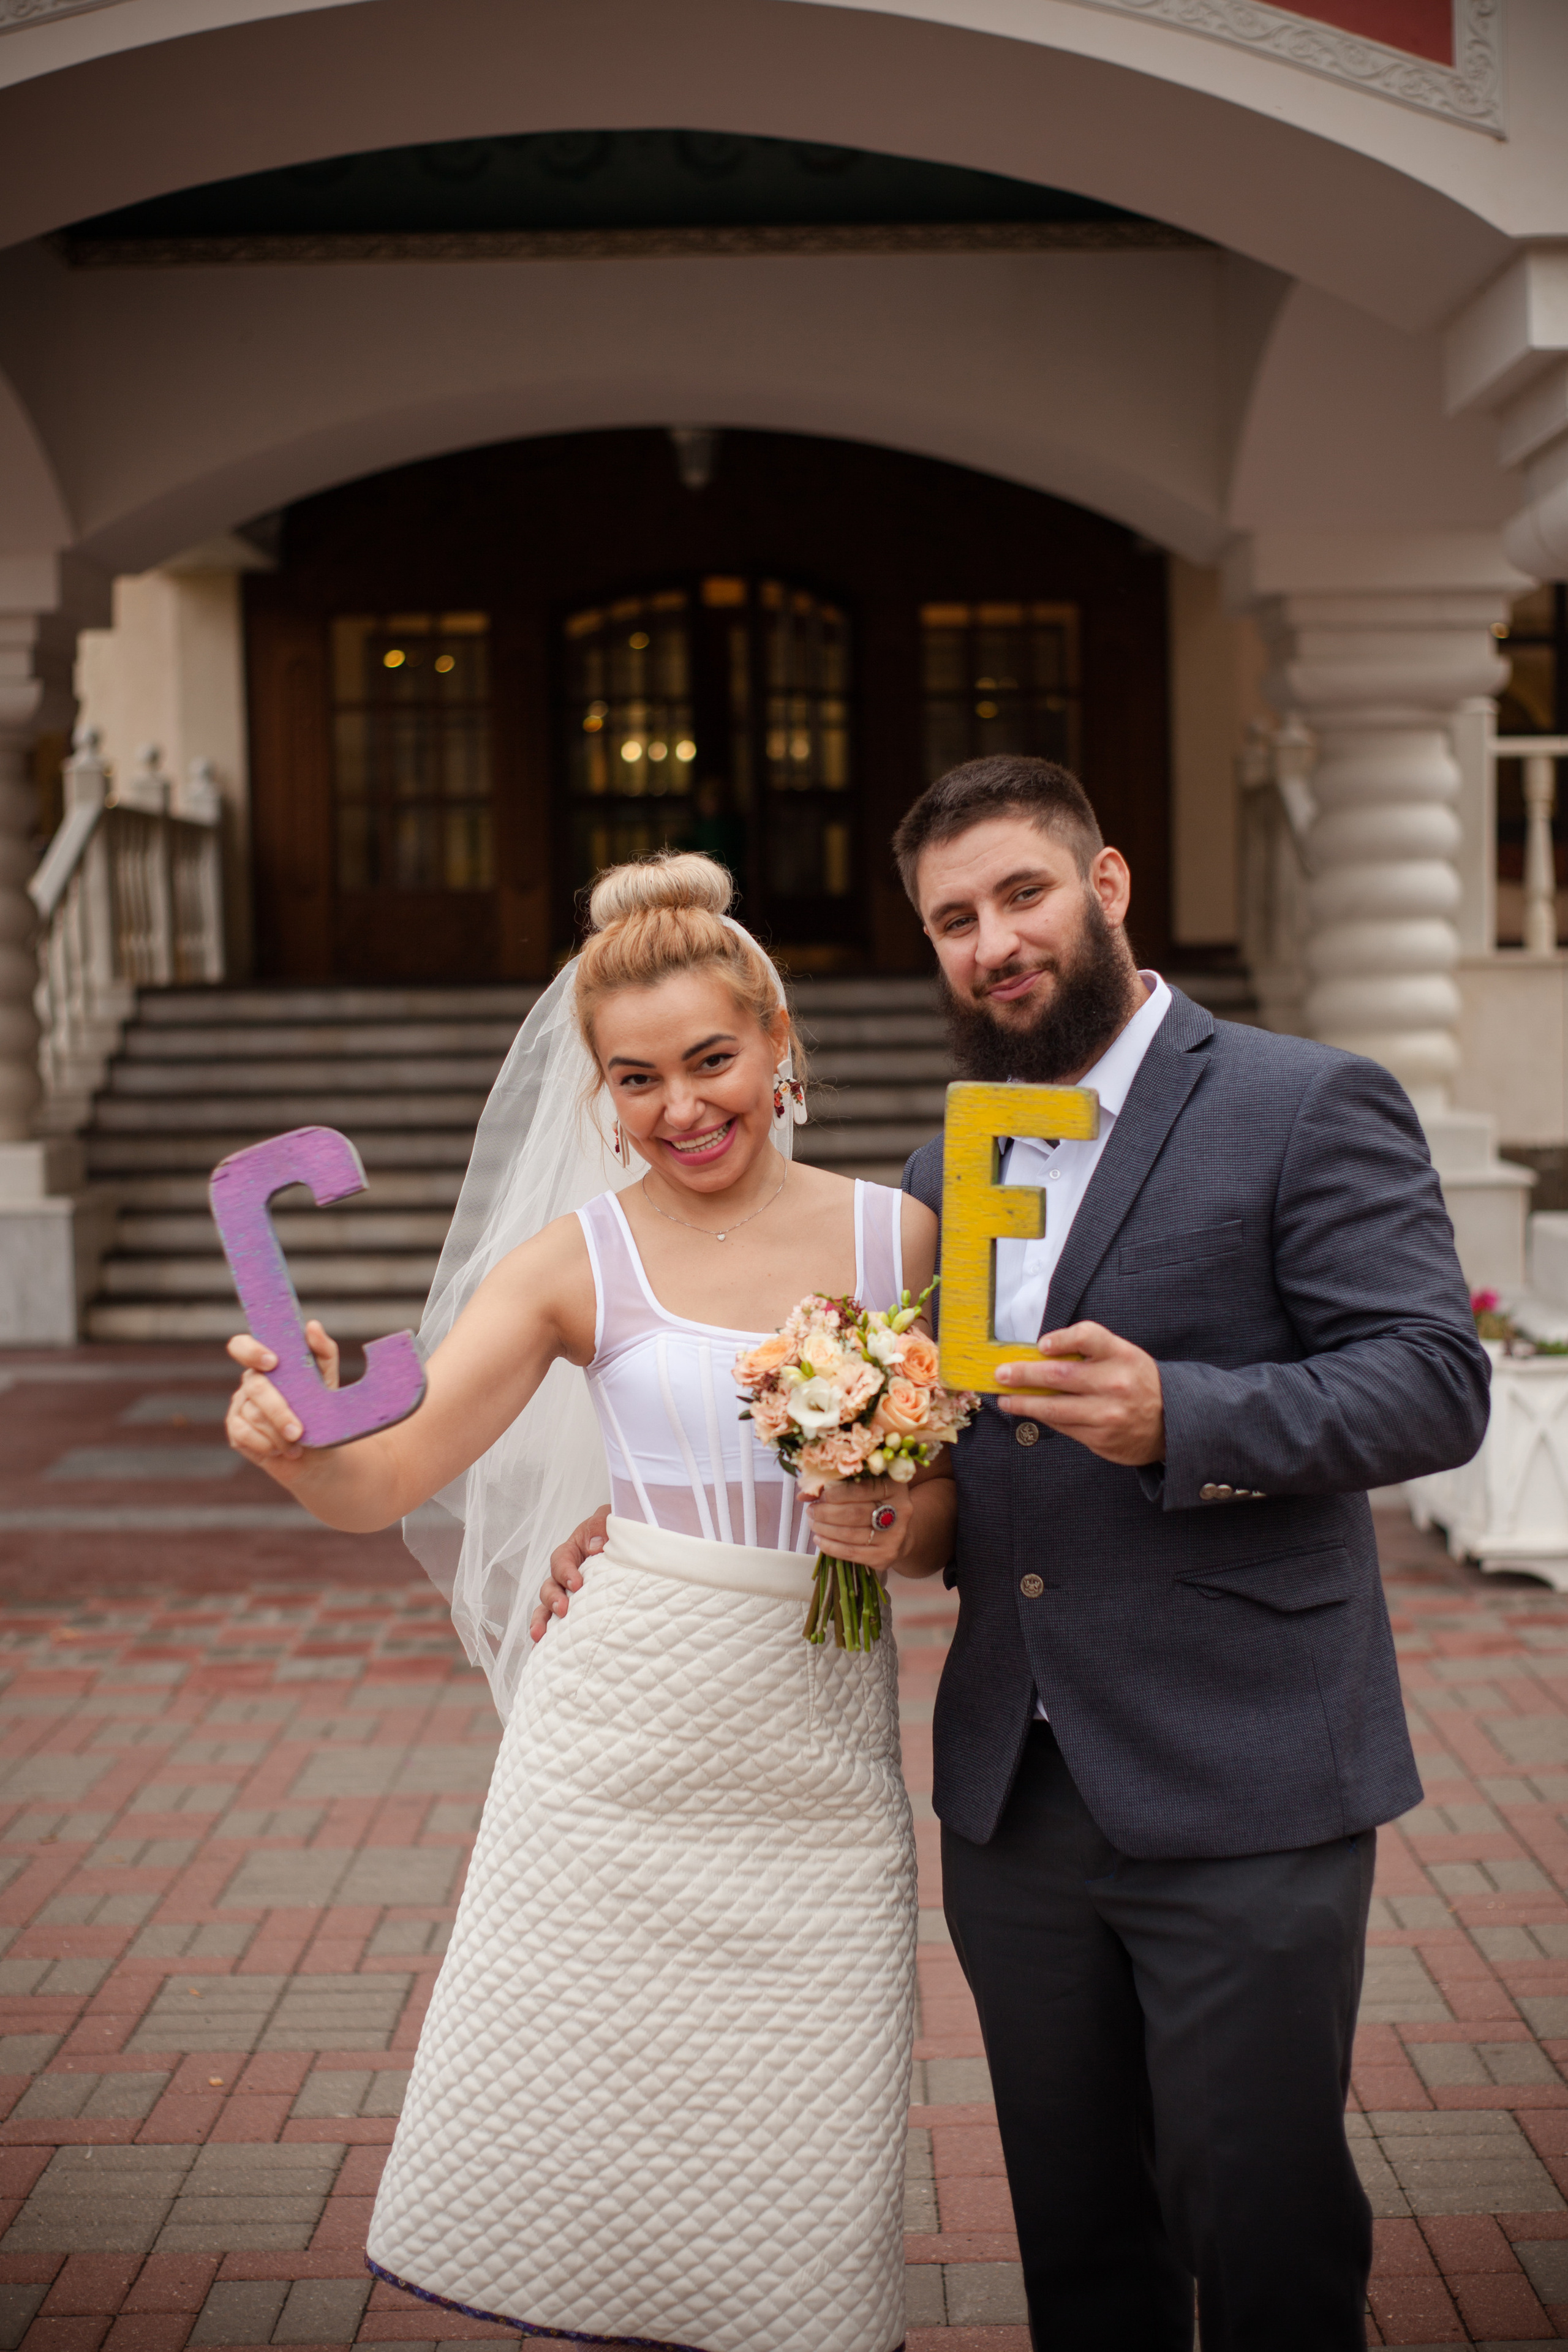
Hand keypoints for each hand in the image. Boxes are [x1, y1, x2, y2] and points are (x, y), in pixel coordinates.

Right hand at [225, 1320, 339, 1478]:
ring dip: (279, 1433)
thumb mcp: (328, 1380)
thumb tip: (311, 1326)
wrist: (320, 1452)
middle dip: (279, 1411)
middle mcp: (251, 1382)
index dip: (251, 1351)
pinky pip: (243, 1434)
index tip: (272, 1362)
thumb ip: (322, 1351)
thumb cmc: (322, 1410)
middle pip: (255, 1387)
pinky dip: (266, 1445)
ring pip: (253, 1415)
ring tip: (298, 1443)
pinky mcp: (235, 1431)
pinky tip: (281, 1450)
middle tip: (298, 1430)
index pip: (243, 1346)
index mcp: (267, 1364)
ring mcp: (240, 1406)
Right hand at [531, 1504, 609, 1643]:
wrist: (641, 1544)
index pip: (562, 1559)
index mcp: (575, 1549)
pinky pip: (560, 1624)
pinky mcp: (580, 1610)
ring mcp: (572, 1593)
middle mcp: (569, 1573)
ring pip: (549, 1607)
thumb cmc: (623, 1528)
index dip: (565, 1572)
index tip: (577, 1584)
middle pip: (550, 1585)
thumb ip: (602, 1524)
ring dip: (543, 1620)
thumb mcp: (612, 1517)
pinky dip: (549, 1636)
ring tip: (540, 1635)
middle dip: (553, 1599)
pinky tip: (542, 1651)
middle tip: (563, 1610)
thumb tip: (594, 1547)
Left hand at [807, 1477, 916, 1572]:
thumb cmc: (873, 1504)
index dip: (836, 1492)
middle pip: (855, 1512)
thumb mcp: (862, 1488)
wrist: (898, 1533)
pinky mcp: (885, 1556)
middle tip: (811, 1511)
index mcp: (895, 1487)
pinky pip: (851, 1552)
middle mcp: (900, 1510)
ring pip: (851, 1533)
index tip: (819, 1495)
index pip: (862, 1488)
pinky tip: (820, 1539)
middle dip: (826, 1512)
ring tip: (813, 1523)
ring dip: (825, 1529)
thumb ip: (835, 1487)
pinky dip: (831, 1546)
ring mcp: (894, 1536)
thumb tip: (803, 1495)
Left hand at [997, 1320, 1164, 1466]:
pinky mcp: (1101, 1439)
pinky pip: (1064, 1427)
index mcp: (1122, 1355)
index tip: (1041, 1345)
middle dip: (1023, 1375)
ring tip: (1006, 1399)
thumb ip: (1091, 1352)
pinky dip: (1043, 1419)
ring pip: (1054, 1408)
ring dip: (1023, 1403)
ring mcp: (1107, 1414)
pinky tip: (1030, 1413)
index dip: (1061, 1338)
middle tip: (1001, 1374)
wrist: (1172, 1423)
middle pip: (1059, 1375)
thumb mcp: (1124, 1357)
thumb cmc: (1138, 1383)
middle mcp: (1115, 1383)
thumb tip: (1041, 1355)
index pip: (1088, 1336)